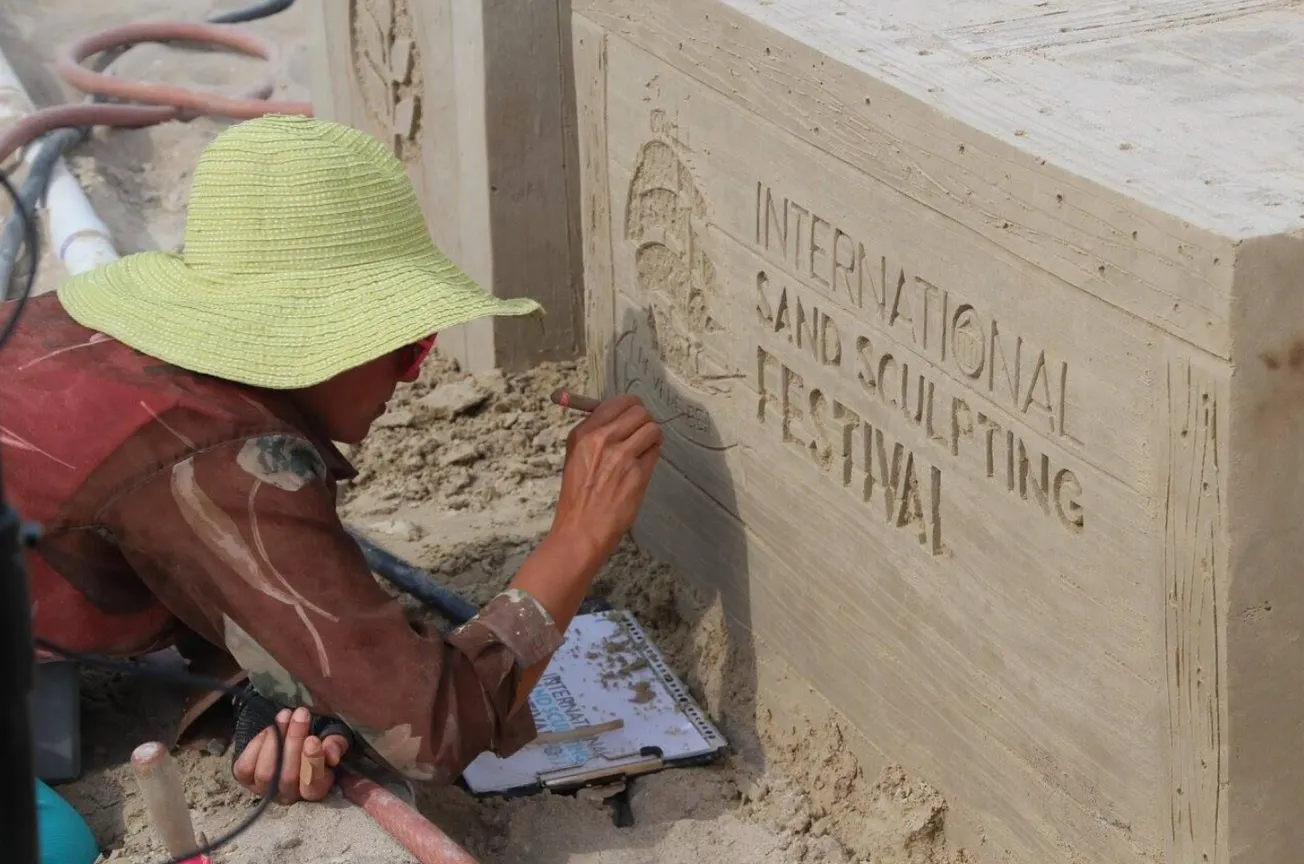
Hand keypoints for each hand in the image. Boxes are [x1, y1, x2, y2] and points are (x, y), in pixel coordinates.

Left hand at [233, 707, 349, 803]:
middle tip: (301, 715)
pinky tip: (269, 730)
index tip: (312, 739)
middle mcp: (288, 795)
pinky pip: (245, 768)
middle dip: (294, 742)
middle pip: (288, 778)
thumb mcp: (332, 738)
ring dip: (276, 740)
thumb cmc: (314, 738)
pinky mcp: (246, 780)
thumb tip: (331, 753)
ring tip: (285, 716)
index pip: (313, 787)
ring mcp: (264, 789)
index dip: (312, 765)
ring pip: (266, 774)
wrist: (289, 734)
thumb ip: (336, 745)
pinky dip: (256, 746)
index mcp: (314, 789)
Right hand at [553, 394, 662, 559]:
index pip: (616, 403)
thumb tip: (620, 418)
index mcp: (583, 433)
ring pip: (652, 428)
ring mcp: (621, 456)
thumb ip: (596, 436)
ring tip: (645, 449)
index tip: (633, 416)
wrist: (581, 530)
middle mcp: (601, 440)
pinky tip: (643, 466)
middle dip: (644, 421)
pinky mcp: (637, 473)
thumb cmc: (578, 499)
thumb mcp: (576, 458)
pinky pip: (655, 451)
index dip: (630, 408)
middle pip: (638, 411)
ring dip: (653, 437)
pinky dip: (653, 455)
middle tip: (642, 434)